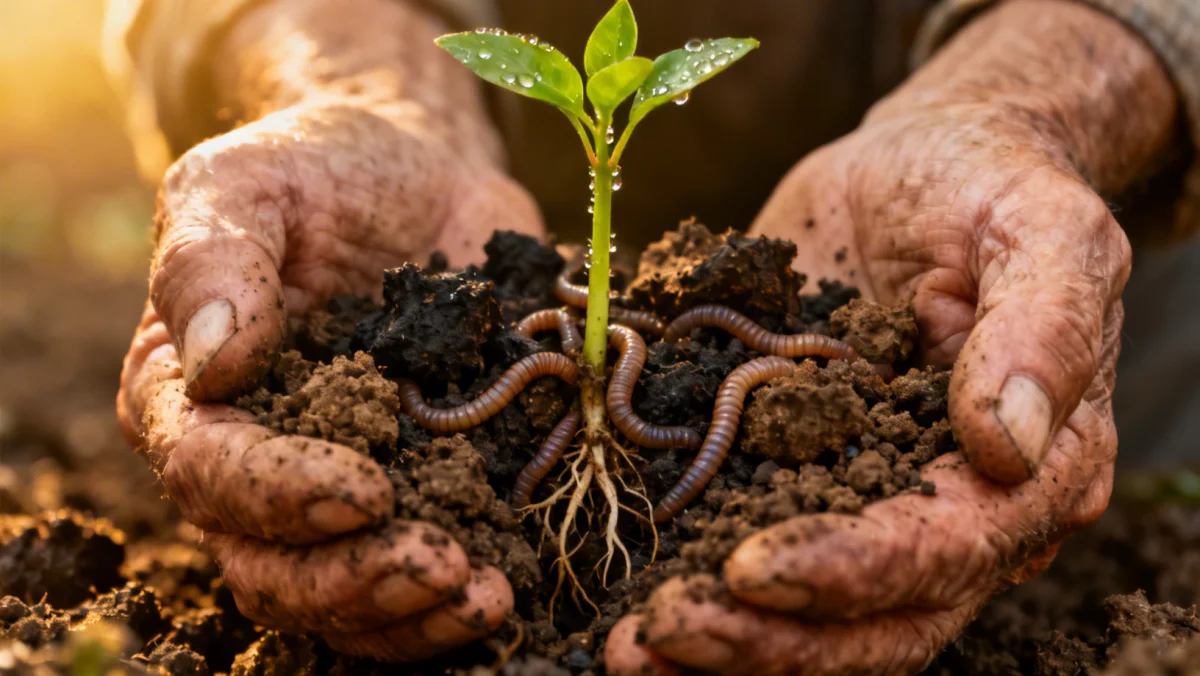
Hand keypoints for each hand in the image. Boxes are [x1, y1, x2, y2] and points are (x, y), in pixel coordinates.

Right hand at [118, 99, 539, 658]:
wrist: (414, 174)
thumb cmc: (315, 171)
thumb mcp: (245, 183)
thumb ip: (212, 261)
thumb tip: (215, 360)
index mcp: (192, 396)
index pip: (210, 474)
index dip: (280, 495)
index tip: (366, 488)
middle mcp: (257, 463)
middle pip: (272, 568)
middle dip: (353, 580)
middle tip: (439, 565)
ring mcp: (341, 488)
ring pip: (344, 597)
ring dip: (411, 616)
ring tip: (486, 596)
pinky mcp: (420, 488)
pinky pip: (419, 578)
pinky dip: (457, 602)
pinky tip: (510, 585)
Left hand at [607, 0, 1178, 671]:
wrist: (919, 168)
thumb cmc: (990, 188)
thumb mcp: (1041, 229)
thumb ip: (1042, 326)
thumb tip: (1008, 443)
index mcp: (1030, 469)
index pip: (944, 549)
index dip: (851, 571)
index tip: (752, 569)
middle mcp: (948, 510)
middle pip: (870, 614)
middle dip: (766, 637)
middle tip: (659, 636)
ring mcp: (863, 496)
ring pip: (803, 608)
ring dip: (718, 637)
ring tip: (624, 645)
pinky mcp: (793, 468)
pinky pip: (743, 537)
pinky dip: (684, 573)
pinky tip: (614, 594)